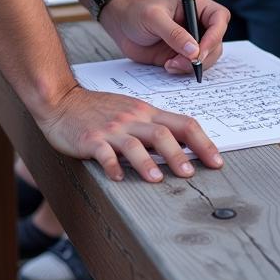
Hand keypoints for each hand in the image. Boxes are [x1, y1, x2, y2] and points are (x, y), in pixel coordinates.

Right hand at [39, 84, 223, 182]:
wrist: (63, 100)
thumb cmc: (100, 110)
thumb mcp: (132, 112)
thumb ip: (155, 126)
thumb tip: (185, 146)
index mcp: (147, 113)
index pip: (183, 124)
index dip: (203, 142)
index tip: (217, 161)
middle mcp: (133, 119)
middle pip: (163, 133)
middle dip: (179, 154)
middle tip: (191, 173)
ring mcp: (112, 129)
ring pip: (135, 143)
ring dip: (147, 162)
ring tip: (157, 179)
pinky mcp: (91, 139)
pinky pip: (103, 153)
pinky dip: (111, 165)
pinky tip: (118, 178)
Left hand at [98, 0, 228, 73]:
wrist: (120, 23)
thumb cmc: (136, 11)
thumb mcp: (153, 18)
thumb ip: (174, 33)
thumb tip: (194, 51)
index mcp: (195, 6)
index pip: (219, 18)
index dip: (215, 36)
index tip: (200, 52)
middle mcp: (197, 23)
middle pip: (216, 42)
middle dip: (203, 56)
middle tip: (183, 62)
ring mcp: (190, 40)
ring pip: (207, 57)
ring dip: (192, 66)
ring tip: (171, 64)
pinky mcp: (181, 55)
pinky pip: (192, 67)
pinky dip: (184, 71)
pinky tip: (167, 66)